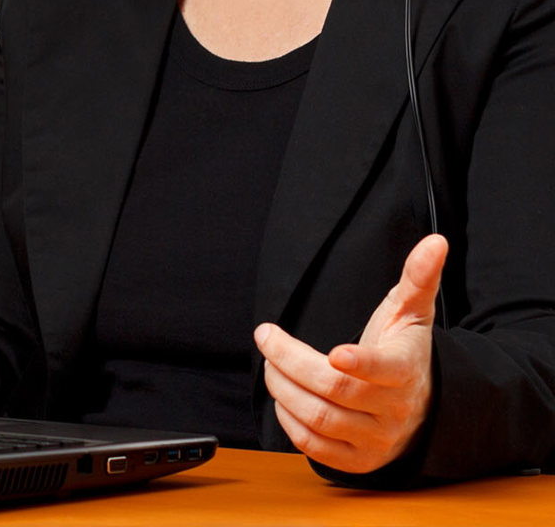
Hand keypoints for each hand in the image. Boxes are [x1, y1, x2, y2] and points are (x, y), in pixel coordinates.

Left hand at [253, 233, 447, 473]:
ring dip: (283, 388)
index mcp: (405, 370)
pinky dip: (290, 422)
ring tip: (269, 363)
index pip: (383, 369)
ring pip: (320, 419)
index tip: (334, 352)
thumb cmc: (405, 349)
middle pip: (334, 391)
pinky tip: (282, 397)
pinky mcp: (359, 460)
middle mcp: (393, 409)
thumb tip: (436, 241)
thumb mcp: (412, 312)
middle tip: (266, 337)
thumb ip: (418, 277)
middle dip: (290, 361)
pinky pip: (316, 448)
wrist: (422, 405)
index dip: (359, 363)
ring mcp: (376, 439)